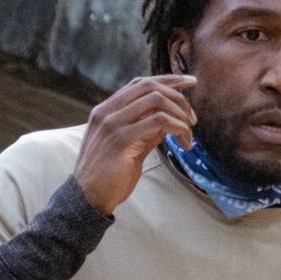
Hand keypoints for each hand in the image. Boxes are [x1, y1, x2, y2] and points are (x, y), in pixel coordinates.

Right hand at [73, 76, 197, 214]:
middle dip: (178, 96)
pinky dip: (177, 127)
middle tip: (193, 117)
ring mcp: (113, 124)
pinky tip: (183, 141)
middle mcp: (107, 112)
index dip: (167, 80)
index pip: (140, 83)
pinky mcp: (122, 140)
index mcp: (106, 110)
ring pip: (156, 100)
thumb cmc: (107, 177)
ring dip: (179, 114)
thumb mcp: (128, 147)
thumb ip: (145, 132)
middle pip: (150, 87)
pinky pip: (158, 122)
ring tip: (188, 133)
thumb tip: (169, 122)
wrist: (87, 199)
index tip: (189, 82)